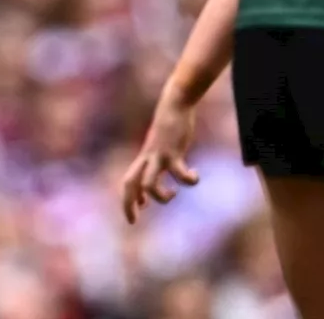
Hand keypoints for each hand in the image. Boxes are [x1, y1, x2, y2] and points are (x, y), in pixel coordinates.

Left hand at [120, 94, 199, 223]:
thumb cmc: (169, 126)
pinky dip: (188, 180)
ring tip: (173, 193)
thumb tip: (160, 172)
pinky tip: (195, 176)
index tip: (135, 214)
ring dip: (160, 196)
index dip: (128, 200)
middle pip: (130, 184)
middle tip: (137, 218)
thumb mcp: (160, 145)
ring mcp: (159, 156)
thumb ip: (157, 160)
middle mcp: (147, 159)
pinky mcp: (173, 152)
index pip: (128, 182)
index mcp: (144, 158)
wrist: (174, 105)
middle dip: (129, 204)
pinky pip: (180, 174)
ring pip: (148, 184)